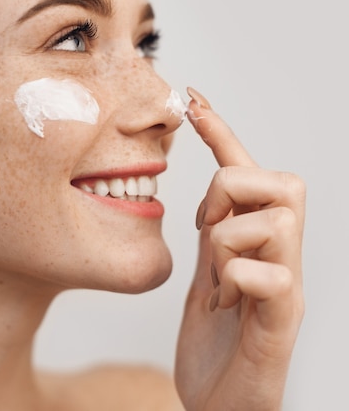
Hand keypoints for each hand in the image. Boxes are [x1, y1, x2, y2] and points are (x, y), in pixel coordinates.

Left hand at [174, 88, 304, 410]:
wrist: (220, 402)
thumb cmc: (215, 339)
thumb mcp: (205, 273)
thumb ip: (213, 235)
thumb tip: (209, 194)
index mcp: (255, 243)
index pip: (247, 172)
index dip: (221, 131)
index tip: (193, 98)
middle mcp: (280, 259)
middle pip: (282, 182)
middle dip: (234, 189)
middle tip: (207, 227)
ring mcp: (284, 290)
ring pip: (277, 221)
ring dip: (229, 239)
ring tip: (215, 276)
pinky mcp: (280, 328)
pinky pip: (272, 279)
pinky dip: (236, 280)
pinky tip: (222, 302)